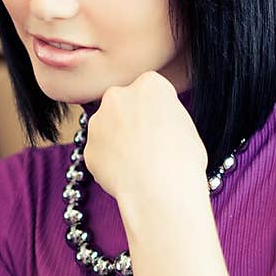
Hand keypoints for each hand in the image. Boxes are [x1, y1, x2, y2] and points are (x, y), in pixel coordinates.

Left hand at [82, 70, 207, 212]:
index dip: (157, 112)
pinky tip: (127, 177)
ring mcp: (98, 122)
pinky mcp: (88, 149)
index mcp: (149, 84)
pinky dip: (110, 164)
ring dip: (118, 142)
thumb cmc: (183, 161)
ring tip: (139, 165)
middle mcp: (118, 95)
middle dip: (131, 121)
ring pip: (108, 129)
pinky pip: (100, 154)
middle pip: (123, 105)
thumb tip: (158, 125)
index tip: (164, 129)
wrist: (160, 191)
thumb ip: (165, 117)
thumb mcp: (187, 126)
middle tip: (148, 147)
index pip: (150, 91)